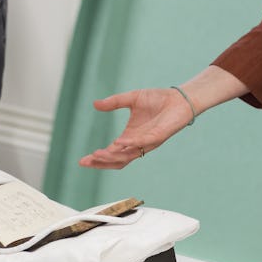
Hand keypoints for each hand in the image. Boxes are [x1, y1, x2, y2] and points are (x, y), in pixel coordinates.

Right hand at [78, 87, 194, 169]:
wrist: (178, 98)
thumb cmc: (157, 100)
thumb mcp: (131, 98)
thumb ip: (114, 102)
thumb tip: (95, 104)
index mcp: (130, 137)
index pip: (111, 152)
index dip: (97, 158)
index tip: (82, 160)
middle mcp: (138, 143)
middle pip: (117, 160)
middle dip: (101, 163)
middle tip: (86, 161)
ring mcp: (148, 142)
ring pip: (128, 156)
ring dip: (112, 157)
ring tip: (97, 154)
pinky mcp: (159, 136)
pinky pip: (143, 143)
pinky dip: (129, 144)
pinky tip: (118, 142)